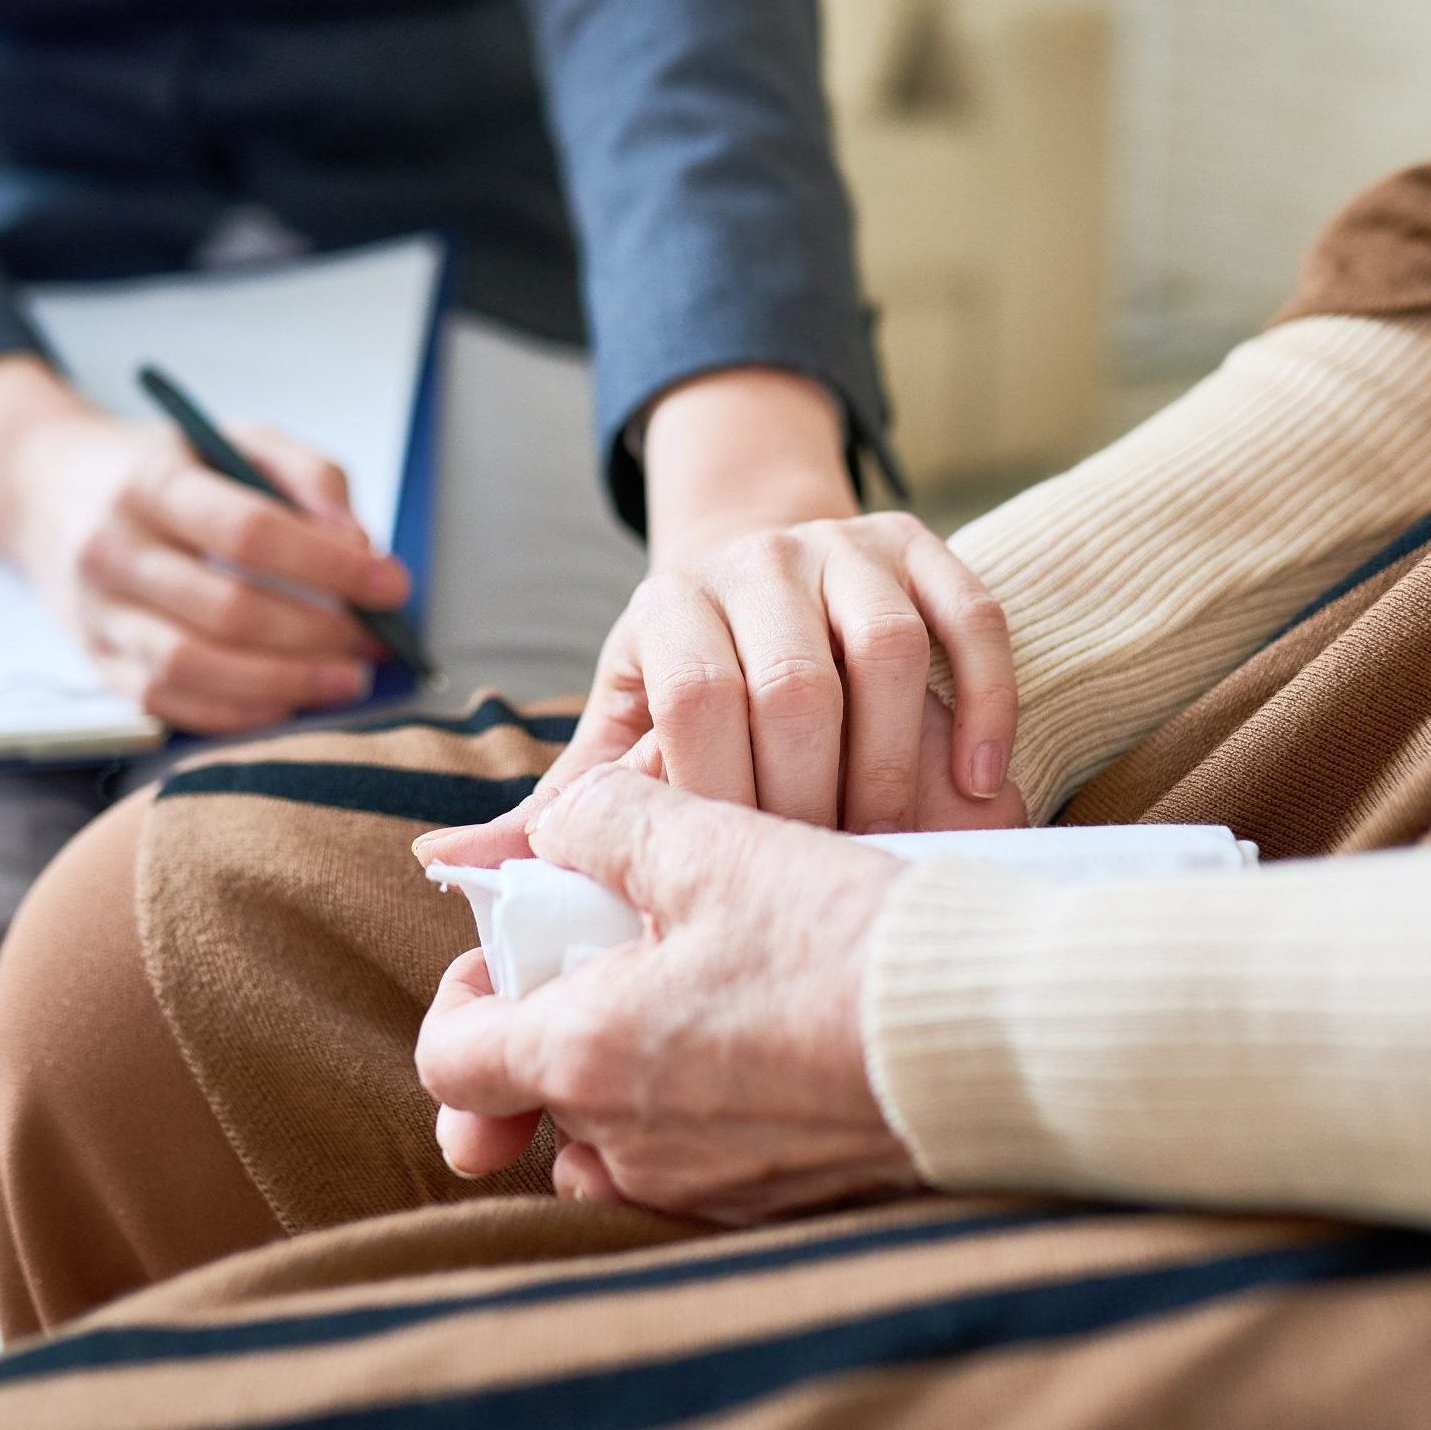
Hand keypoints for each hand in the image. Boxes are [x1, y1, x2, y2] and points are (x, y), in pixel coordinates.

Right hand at [0, 354, 409, 732]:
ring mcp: (97, 613)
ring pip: (196, 667)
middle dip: (319, 634)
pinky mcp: (95, 662)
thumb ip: (308, 476)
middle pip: (228, 609)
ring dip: (286, 683)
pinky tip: (289, 700)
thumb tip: (359, 544)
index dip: (330, 566)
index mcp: (152, 482)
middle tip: (376, 642)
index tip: (392, 585)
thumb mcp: (234, 439)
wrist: (44, 489)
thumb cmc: (162, 466)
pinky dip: (239, 712)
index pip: (250, 531)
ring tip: (346, 680)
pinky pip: (169, 704)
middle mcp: (113, 549)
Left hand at [416, 766, 919, 1223]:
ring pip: (619, 1126)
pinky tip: (761, 1030)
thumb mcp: (711, 845)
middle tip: (626, 941)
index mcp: (589, 1057)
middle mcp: (633, 1146)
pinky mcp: (778, 1200)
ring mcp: (707, 1188)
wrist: (995, 1038)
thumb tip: (556, 824)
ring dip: (634, 1057)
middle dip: (564, 1012)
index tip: (518, 946)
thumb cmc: (843, 942)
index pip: (451, 1059)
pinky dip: (702, 1097)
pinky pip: (697, 1156)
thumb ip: (603, 822)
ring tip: (699, 978)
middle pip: (542, 1087)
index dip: (465, 993)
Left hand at [427, 369, 1014, 859]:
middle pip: (796, 683)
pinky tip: (982, 784)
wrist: (761, 572)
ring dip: (898, 763)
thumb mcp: (620, 729)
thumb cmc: (688, 684)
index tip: (739, 885)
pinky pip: (970, 615)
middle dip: (812, 797)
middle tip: (822, 883)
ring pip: (887, 652)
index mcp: (667, 607)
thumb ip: (557, 803)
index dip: (723, 798)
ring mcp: (843, 546)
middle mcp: (754, 561)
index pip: (697, 701)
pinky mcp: (918, 544)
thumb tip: (445, 863)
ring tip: (894, 848)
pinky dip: (985, 700)